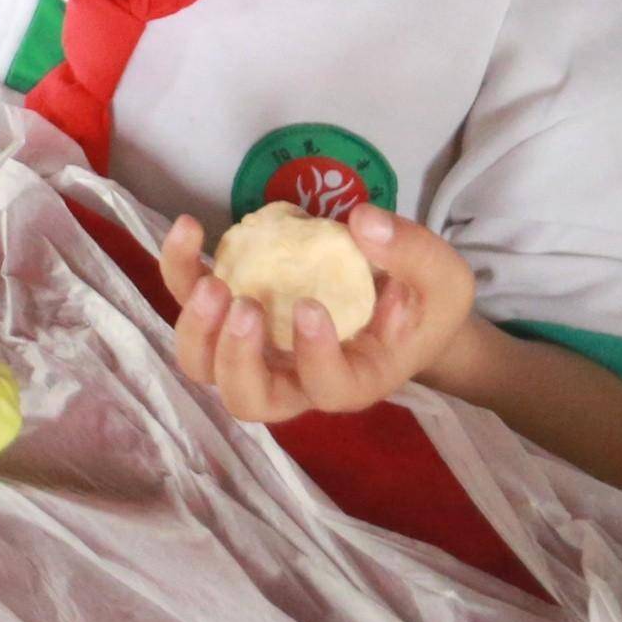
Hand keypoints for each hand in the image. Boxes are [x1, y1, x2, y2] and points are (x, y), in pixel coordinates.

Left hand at [155, 206, 475, 425]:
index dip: (313, 358)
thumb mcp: (442, 278)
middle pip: (248, 400)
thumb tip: (362, 222)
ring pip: (204, 367)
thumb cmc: (422, 301)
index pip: (327, 390)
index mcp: (355, 380)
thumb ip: (412, 253)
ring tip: (209, 282)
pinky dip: (179, 268)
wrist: (399, 302)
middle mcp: (297, 379)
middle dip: (236, 358)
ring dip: (197, 328)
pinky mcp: (230, 313)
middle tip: (244, 304)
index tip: (310, 306)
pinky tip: (189, 228)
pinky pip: (189, 301)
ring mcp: (258, 350)